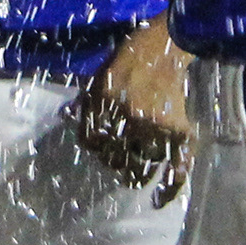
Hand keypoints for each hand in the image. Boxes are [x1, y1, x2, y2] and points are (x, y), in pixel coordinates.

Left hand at [68, 17, 193, 196]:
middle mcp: (125, 116)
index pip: (90, 142)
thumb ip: (86, 103)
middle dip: (118, 164)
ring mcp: (152, 124)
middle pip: (114, 158)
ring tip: (138, 176)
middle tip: (123, 165)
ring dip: (139, 172)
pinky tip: (161, 201)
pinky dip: (171, 185)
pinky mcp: (176, 128)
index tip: (104, 150)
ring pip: (142, 163)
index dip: (97, 149)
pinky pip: (174, 162)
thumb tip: (68, 120)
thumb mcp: (98, 77)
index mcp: (102, 102)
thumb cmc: (128, 58)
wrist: (165, 43)